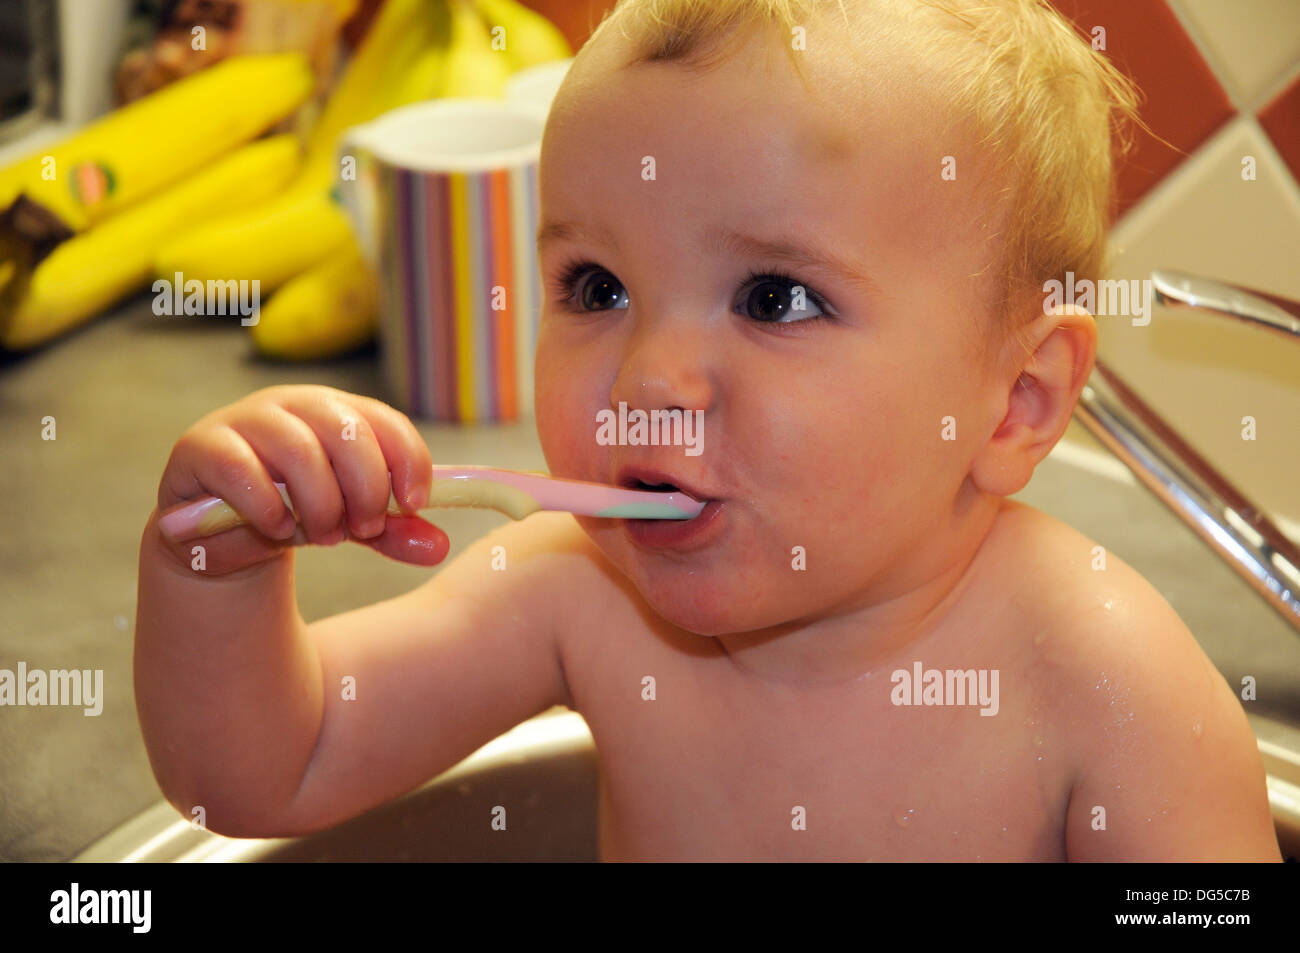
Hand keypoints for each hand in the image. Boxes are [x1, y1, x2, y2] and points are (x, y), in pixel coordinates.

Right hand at [154, 385, 448, 573]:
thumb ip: (392, 532)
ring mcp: (243, 421)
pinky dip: (269, 508)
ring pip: (298, 450)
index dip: (408, 461)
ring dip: (321, 504)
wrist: (218, 539)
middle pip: (346, 430)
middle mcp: (292, 405)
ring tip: (324, 536)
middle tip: (362, 530)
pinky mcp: (201, 448)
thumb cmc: (294, 515)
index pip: (385, 420)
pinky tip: (278, 530)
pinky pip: (241, 469)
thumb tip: (437, 547)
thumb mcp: (350, 524)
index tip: (414, 505)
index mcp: (336, 411)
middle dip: (365, 489)